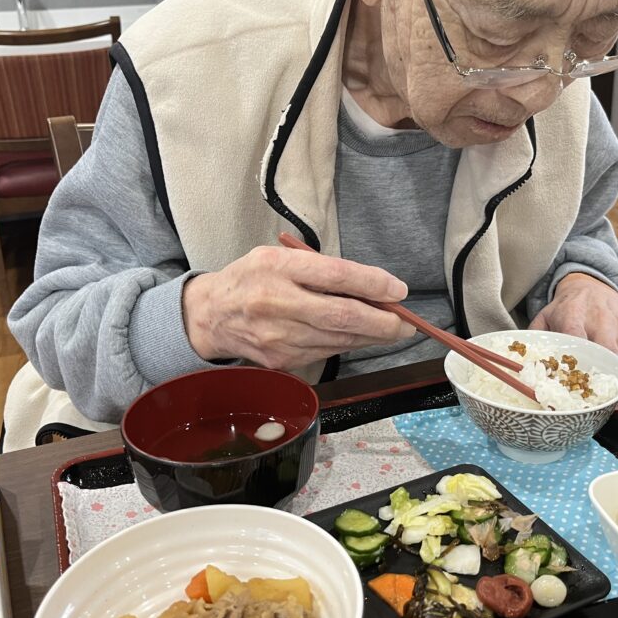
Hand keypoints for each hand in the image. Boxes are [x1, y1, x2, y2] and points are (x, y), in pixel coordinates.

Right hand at [181, 246, 415, 369]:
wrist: (212, 315)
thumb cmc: (252, 278)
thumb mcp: (281, 258)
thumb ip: (322, 269)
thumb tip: (373, 286)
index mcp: (278, 269)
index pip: (336, 276)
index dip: (373, 284)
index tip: (398, 290)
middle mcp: (277, 304)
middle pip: (343, 317)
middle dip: (382, 322)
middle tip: (405, 323)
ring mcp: (279, 337)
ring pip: (339, 340)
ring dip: (371, 336)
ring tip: (390, 329)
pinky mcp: (282, 360)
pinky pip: (327, 352)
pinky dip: (348, 344)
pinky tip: (359, 336)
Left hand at [528, 273, 617, 423]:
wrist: (590, 287)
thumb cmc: (564, 310)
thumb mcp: (544, 318)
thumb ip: (536, 341)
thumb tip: (524, 371)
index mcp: (574, 316)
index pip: (579, 338)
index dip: (586, 362)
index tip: (589, 387)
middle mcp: (603, 323)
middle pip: (615, 355)